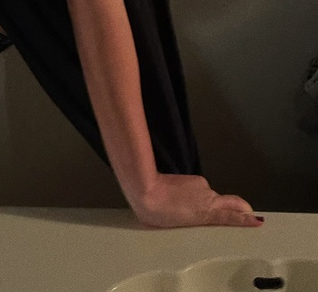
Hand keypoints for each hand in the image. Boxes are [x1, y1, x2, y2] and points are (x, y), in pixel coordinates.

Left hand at [133, 173, 263, 228]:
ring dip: (208, 204)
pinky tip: (184, 200)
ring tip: (192, 212)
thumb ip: (196, 221)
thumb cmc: (159, 212)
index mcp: (206, 211)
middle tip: (246, 213)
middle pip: (229, 203)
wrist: (146, 189)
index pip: (232, 215)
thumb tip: (201, 217)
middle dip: (238, 208)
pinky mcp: (194, 178)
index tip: (258, 220)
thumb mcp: (181, 224)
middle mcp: (208, 197)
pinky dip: (198, 196)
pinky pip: (201, 190)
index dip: (246, 218)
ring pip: (211, 197)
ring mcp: (202, 186)